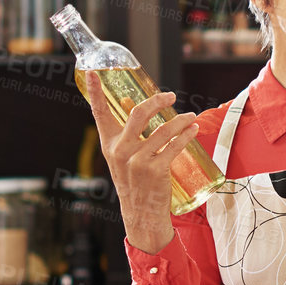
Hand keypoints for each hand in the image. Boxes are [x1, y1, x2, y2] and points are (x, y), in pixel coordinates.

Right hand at [83, 71, 202, 253]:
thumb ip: (126, 130)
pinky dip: (186, 134)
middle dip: (157, 101)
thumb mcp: (122, 156)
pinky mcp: (155, 169)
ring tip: (191, 117)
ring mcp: (138, 160)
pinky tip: (193, 129)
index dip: (94, 92)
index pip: (99, 113)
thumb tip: (127, 99)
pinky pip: (174, 145)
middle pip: (139, 113)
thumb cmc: (133, 181)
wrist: (141, 212)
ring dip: (181, 120)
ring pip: (163, 129)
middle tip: (170, 96)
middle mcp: (121, 150)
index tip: (92, 71)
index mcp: (109, 144)